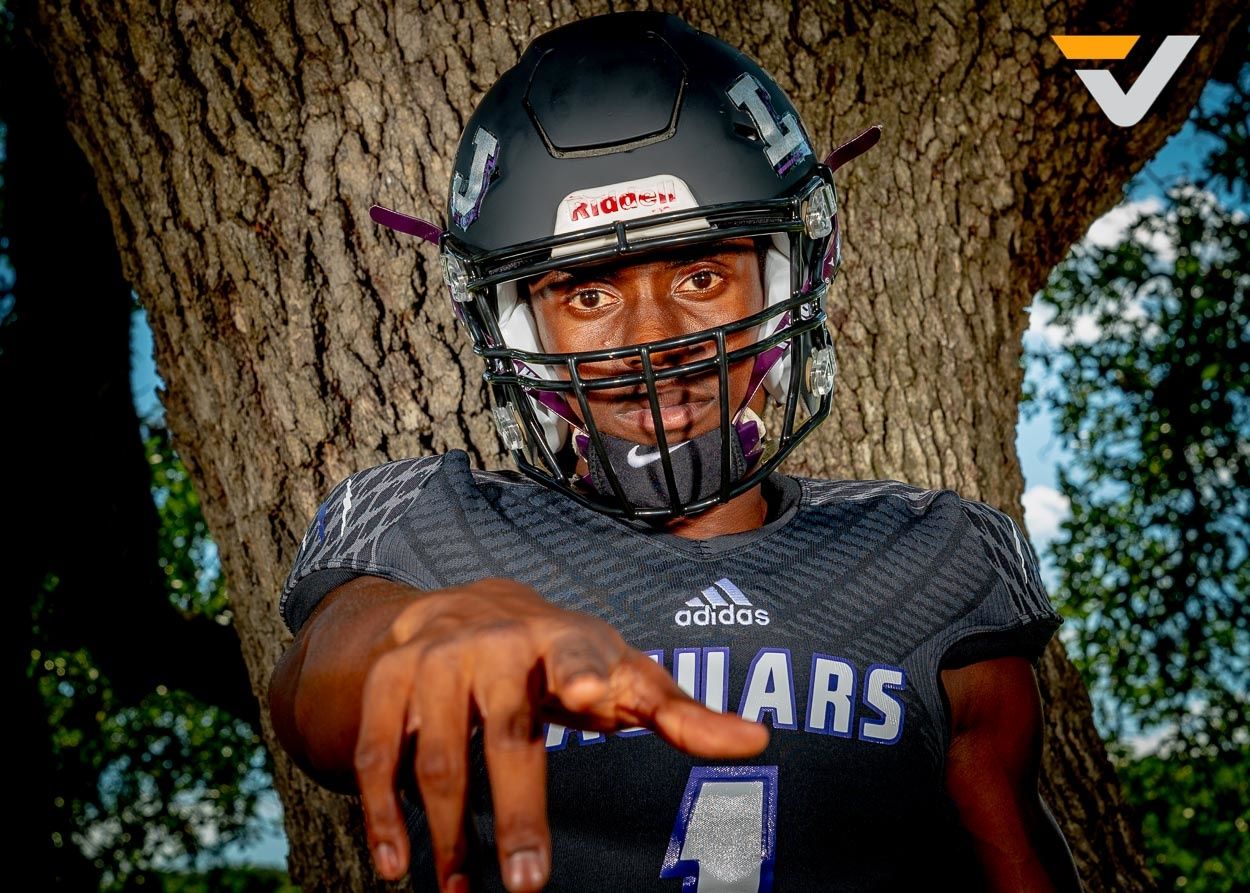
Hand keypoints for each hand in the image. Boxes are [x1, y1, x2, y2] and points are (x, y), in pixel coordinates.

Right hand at [353, 577, 768, 891]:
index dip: (591, 675)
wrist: (461, 607)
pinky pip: (379, 756)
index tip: (598, 696)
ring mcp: (435, 662)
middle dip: (517, 812)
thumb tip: (761, 740)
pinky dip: (384, 814)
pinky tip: (398, 866)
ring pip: (440, 759)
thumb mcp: (621, 673)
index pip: (584, 659)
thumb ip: (681, 713)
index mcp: (565, 642)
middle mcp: (496, 644)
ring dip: (450, 835)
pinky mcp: (386, 683)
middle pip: (509, 736)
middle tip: (526, 884)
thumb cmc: (562, 658)